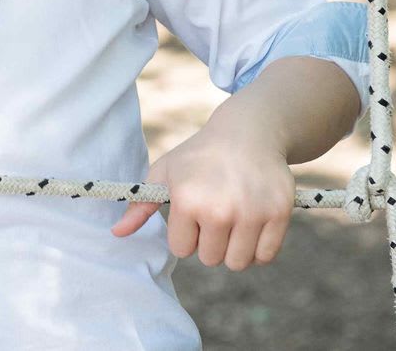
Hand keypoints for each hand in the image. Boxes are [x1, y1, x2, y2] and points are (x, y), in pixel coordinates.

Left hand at [112, 115, 295, 270]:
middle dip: (210, 242)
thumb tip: (117, 233)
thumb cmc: (199, 156)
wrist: (248, 132)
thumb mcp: (165, 172)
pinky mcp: (279, 214)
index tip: (192, 211)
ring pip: (237, 263)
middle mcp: (219, 209)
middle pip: (210, 259)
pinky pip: (265, 256)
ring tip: (233, 222)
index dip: (185, 232)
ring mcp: (251, 213)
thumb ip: (140, 205)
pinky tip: (252, 226)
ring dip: (234, 249)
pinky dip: (258, 249)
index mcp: (187, 200)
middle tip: (215, 213)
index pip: (181, 248)